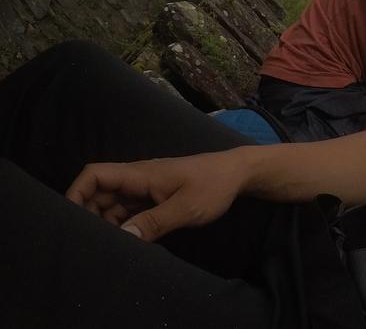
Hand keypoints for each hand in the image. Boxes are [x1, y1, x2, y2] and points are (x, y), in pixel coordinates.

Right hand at [66, 149, 246, 242]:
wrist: (238, 174)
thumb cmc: (214, 185)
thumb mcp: (186, 207)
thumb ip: (154, 223)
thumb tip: (122, 238)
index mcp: (140, 174)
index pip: (95, 175)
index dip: (76, 193)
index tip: (72, 220)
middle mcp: (137, 180)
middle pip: (98, 194)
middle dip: (89, 216)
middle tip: (93, 242)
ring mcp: (145, 189)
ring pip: (112, 205)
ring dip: (106, 224)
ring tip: (109, 246)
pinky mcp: (154, 199)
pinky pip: (129, 212)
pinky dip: (122, 225)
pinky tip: (127, 242)